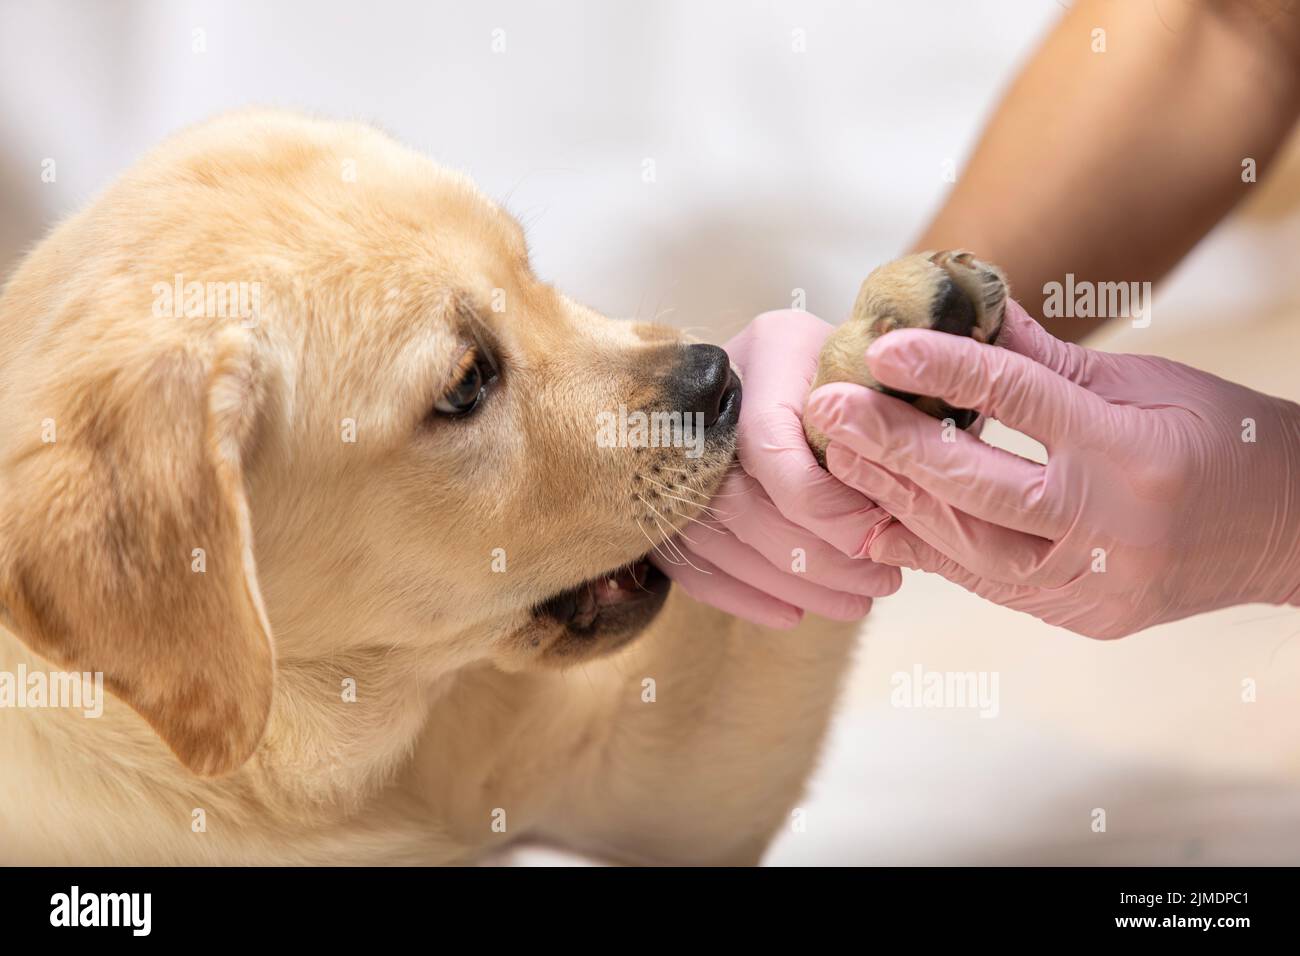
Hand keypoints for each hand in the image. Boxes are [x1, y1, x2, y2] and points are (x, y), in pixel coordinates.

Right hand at [654, 310, 901, 628]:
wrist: (833, 362)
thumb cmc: (880, 371)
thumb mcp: (897, 375)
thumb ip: (897, 421)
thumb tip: (903, 502)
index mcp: (770, 348)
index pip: (768, 443)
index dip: (822, 504)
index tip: (877, 537)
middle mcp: (713, 392)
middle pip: (737, 497)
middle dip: (813, 556)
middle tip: (880, 584)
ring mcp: (677, 441)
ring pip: (714, 535)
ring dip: (786, 583)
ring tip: (855, 606)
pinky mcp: (666, 489)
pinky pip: (688, 557)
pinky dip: (740, 593)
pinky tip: (791, 614)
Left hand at [805, 300, 1299, 638]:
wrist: (1290, 533)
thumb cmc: (1220, 440)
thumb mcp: (1145, 382)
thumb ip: (1047, 357)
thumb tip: (968, 305)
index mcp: (1132, 452)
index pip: (1024, 401)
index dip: (948, 369)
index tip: (883, 345)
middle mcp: (1109, 526)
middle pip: (978, 488)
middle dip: (892, 447)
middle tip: (827, 409)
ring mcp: (1093, 582)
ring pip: (970, 548)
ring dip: (896, 500)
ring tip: (837, 459)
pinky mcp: (1081, 614)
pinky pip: (986, 583)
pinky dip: (928, 550)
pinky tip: (875, 521)